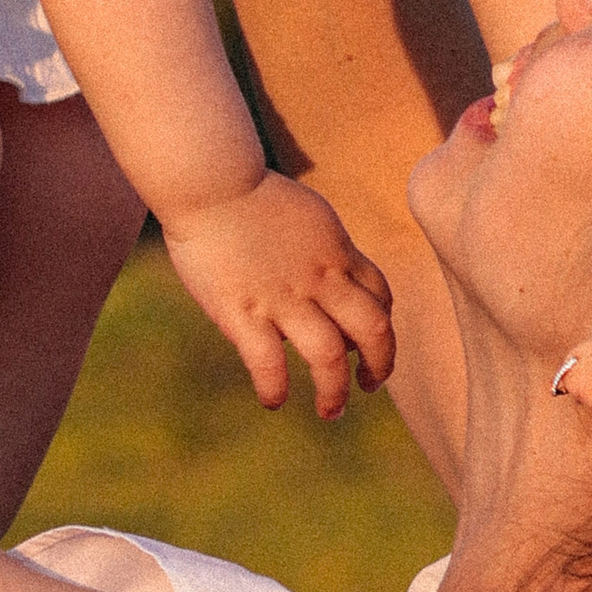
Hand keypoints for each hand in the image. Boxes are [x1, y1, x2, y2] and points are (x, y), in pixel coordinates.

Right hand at [164, 170, 395, 418]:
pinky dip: (276, 389)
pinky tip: (273, 401)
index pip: (380, 296)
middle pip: (374, 330)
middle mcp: (319, 277)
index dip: (382, 325)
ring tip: (331, 411)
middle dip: (381, 365)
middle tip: (369, 385)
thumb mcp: (306, 213)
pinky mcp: (242, 311)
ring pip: (329, 356)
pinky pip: (268, 364)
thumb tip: (325, 276)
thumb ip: (321, 247)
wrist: (209, 179)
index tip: (368, 344)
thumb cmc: (248, 192)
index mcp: (336, 251)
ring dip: (335, 391)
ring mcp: (282, 296)